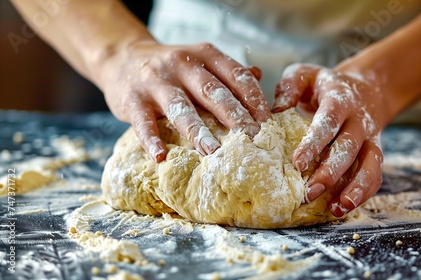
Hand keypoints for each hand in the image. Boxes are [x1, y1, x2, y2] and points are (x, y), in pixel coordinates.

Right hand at [96, 41, 270, 161]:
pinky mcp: (133, 99)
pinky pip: (143, 122)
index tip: (267, 123)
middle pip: (212, 92)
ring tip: (213, 152)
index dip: (253, 99)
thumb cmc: (170, 68)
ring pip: (181, 108)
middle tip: (251, 140)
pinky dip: (152, 140)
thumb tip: (258, 77)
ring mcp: (156, 81)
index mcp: (204, 55)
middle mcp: (181, 64)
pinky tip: (161, 157)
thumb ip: (227, 71)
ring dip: (198, 132)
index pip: (235, 75)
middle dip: (234, 117)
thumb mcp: (200, 60)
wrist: (122, 58)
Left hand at [273, 64, 387, 216]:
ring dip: (355, 188)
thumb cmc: (324, 85)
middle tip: (309, 192)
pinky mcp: (375, 153)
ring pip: (371, 164)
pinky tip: (343, 208)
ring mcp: (370, 138)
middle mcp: (358, 120)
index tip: (297, 164)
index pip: (328, 123)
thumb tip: (276, 110)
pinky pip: (376, 175)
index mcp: (339, 100)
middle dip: (331, 172)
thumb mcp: (305, 74)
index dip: (314, 144)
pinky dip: (363, 193)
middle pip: (349, 148)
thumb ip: (290, 87)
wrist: (366, 87)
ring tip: (337, 209)